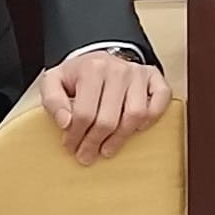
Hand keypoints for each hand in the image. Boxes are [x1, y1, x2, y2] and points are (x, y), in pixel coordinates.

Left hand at [39, 47, 172, 162]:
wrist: (97, 59)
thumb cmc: (77, 75)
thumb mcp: (53, 82)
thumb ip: (53, 101)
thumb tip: (66, 122)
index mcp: (92, 68)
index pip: (85, 112)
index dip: (76, 135)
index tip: (70, 146)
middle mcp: (118, 69)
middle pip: (109, 118)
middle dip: (95, 142)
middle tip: (86, 156)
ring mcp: (138, 73)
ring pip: (136, 114)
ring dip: (121, 138)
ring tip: (107, 149)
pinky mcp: (154, 77)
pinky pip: (161, 99)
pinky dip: (153, 116)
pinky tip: (138, 128)